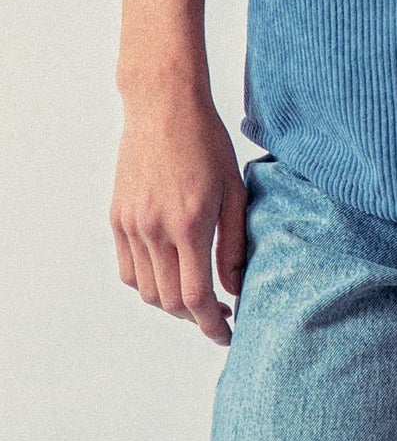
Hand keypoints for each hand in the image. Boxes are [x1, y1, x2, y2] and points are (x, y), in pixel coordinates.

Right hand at [111, 93, 246, 346]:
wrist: (164, 106)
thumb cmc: (207, 142)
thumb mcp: (234, 189)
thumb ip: (234, 242)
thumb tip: (235, 287)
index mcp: (189, 224)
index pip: (196, 299)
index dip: (213, 325)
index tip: (228, 334)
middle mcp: (154, 230)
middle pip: (170, 302)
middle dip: (196, 318)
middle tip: (219, 313)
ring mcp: (131, 225)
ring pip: (146, 290)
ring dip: (171, 303)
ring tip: (196, 294)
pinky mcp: (117, 218)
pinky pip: (128, 269)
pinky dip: (147, 283)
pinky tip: (169, 273)